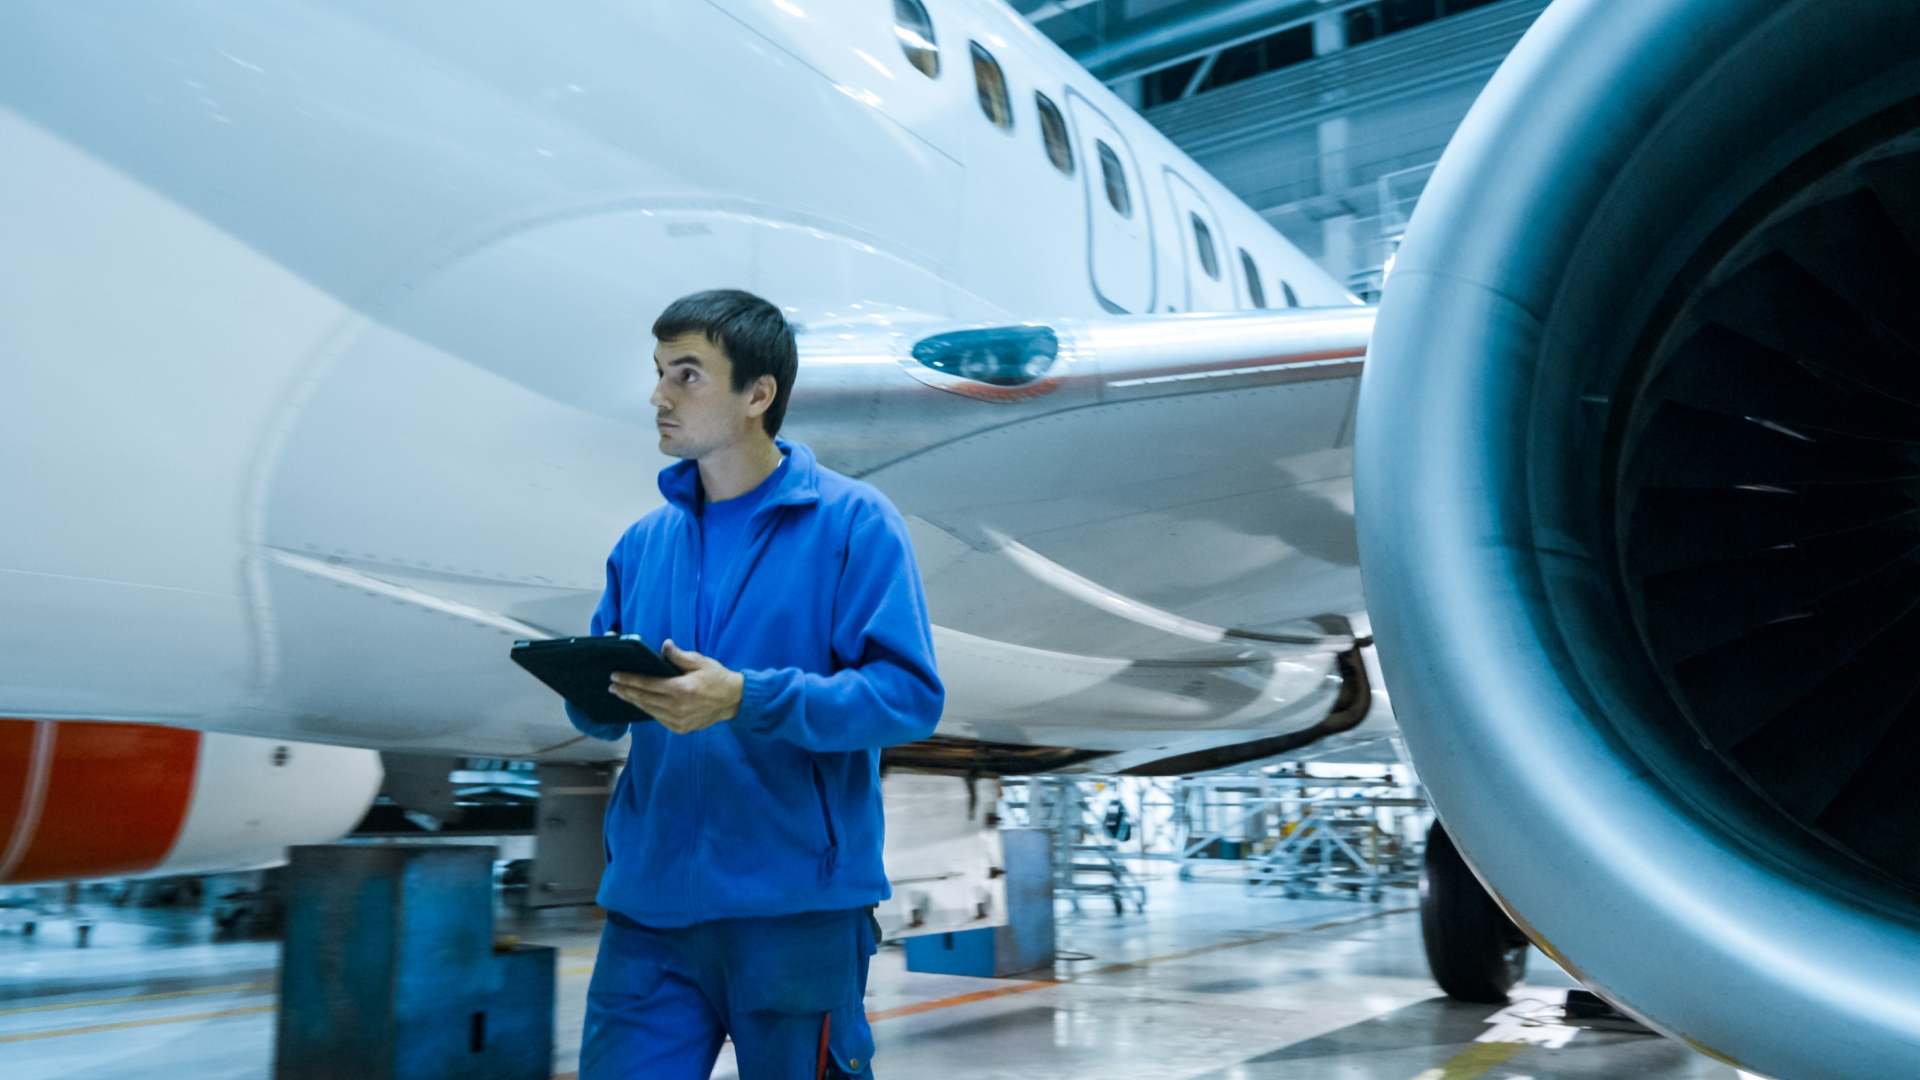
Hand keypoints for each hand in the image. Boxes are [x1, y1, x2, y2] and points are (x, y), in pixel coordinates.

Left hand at [609, 640, 743, 734]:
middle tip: (612, 686)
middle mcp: (677, 707)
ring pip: (649, 710)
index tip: (615, 676)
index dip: (630, 680)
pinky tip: (640, 703)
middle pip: (644, 698)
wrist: (732, 701)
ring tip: (622, 694)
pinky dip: (647, 710)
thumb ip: (680, 656)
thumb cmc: (716, 678)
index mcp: (681, 689)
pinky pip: (658, 718)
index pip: (648, 684)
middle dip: (626, 691)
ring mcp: (678, 720)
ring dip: (634, 701)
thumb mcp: (701, 662)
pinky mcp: (680, 728)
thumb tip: (665, 645)